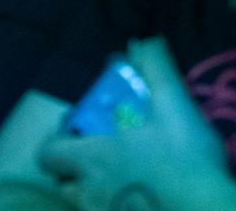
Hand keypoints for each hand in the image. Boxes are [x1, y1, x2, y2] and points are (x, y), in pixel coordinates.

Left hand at [37, 39, 235, 210]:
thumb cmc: (187, 159)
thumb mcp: (175, 104)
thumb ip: (155, 69)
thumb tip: (139, 42)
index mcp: (93, 157)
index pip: (47, 154)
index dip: (56, 144)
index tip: (78, 136)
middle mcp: (90, 191)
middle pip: (64, 184)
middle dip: (75, 175)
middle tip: (104, 163)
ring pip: (86, 206)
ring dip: (96, 196)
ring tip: (124, 185)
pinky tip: (142, 204)